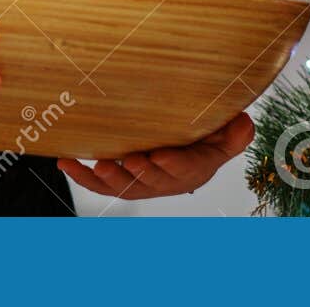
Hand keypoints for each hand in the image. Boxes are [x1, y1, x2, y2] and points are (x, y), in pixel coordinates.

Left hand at [56, 112, 254, 199]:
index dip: (173, 164)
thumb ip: (236, 134)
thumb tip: (244, 122)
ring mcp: (142, 183)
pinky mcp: (122, 180)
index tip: (159, 155)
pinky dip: (82, 176)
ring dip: (108, 178)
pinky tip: (65, 163)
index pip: (186, 169)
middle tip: (128, 161)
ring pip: (125, 187)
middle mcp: (167, 181)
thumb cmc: (207, 140)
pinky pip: (100, 182)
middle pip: (153, 182)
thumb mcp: (227, 137)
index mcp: (195, 169)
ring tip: (95, 165)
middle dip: (139, 173)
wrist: (189, 151)